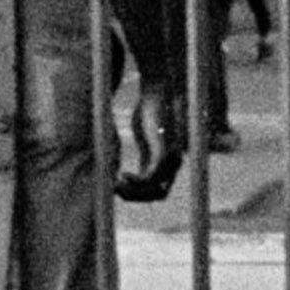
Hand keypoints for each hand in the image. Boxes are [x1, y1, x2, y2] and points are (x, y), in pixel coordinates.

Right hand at [104, 67, 183, 206]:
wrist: (160, 91)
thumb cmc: (151, 111)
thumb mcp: (146, 137)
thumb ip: (145, 154)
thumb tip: (130, 165)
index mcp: (168, 162)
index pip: (158, 191)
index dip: (140, 194)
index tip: (120, 188)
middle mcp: (174, 164)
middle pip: (159, 195)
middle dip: (136, 197)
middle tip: (116, 191)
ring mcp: (171, 158)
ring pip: (156, 189)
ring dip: (135, 192)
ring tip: (116, 186)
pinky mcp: (164, 150)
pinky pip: (152, 175)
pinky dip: (137, 181)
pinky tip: (122, 175)